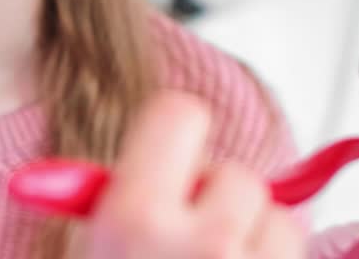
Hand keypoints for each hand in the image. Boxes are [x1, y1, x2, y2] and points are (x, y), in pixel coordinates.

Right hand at [84, 92, 306, 258]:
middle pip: (234, 172)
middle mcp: (204, 245)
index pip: (178, 113)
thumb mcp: (96, 246)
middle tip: (187, 243)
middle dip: (217, 201)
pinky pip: (298, 246)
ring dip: (253, 237)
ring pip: (276, 214)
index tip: (168, 163)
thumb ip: (106, 202)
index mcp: (135, 222)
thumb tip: (60, 166)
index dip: (172, 137)